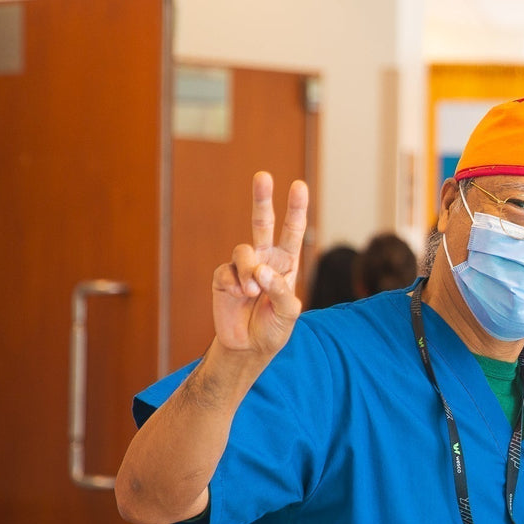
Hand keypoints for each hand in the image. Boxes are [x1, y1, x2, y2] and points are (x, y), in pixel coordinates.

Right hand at [212, 172, 308, 358]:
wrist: (248, 347)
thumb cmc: (274, 329)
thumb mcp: (288, 313)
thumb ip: (281, 291)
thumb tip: (261, 271)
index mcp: (287, 264)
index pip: (293, 231)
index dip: (296, 209)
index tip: (299, 185)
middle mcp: (265, 259)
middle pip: (263, 223)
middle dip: (262, 199)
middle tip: (263, 176)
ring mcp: (243, 267)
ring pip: (244, 251)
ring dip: (250, 272)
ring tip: (253, 294)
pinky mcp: (224, 276)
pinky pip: (228, 272)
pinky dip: (236, 286)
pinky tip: (240, 298)